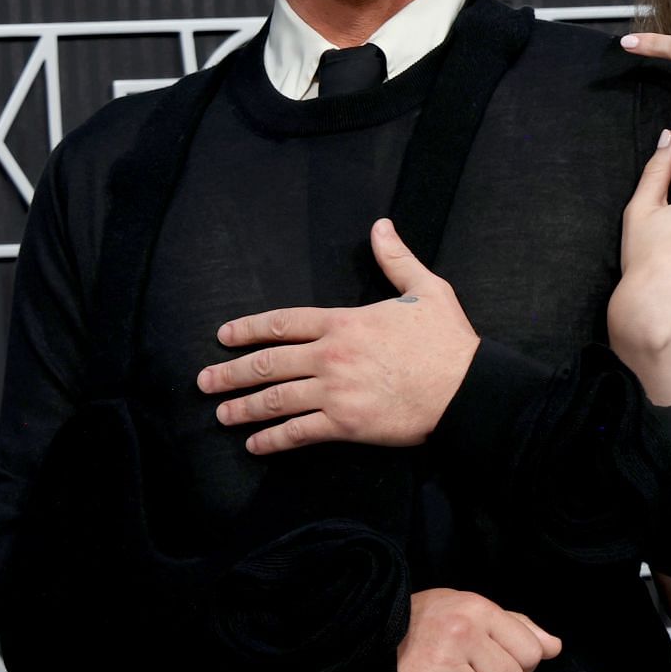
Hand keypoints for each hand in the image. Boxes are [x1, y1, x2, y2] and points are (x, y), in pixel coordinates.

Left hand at [199, 219, 479, 453]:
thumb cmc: (448, 340)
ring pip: (276, 399)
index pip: (283, 322)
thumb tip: (381, 226)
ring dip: (243, 407)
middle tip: (204, 380)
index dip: (248, 329)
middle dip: (231, 372)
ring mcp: (335, 392)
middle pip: (268, 363)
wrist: (466, 388)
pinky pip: (299, 432)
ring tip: (221, 414)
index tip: (224, 336)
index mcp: (344, 322)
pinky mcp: (346, 425)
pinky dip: (273, 439)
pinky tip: (256, 444)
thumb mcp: (426, 288)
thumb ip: (396, 259)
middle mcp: (331, 356)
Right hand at [397, 588, 562, 671]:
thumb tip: (554, 648)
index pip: (532, 654)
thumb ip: (524, 630)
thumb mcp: (487, 612)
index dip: (523, 664)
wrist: (395, 621)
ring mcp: (439, 664)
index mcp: (481, 611)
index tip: (500, 659)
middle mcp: (460, 634)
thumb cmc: (449, 620)